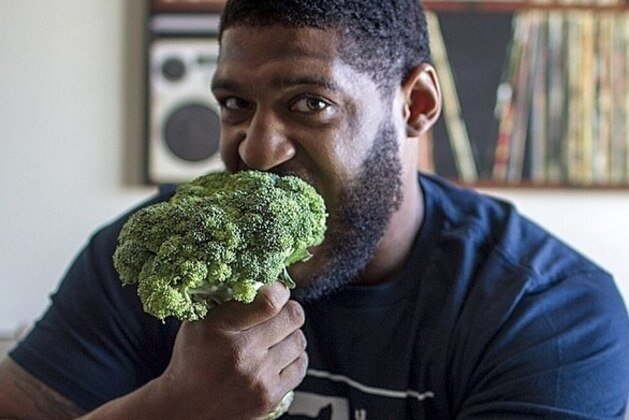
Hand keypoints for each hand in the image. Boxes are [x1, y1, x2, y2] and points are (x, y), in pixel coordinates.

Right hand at [156, 282, 307, 419]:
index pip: (269, 302)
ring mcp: (258, 377)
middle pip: (292, 317)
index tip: (276, 291)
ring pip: (299, 340)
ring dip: (290, 335)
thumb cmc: (194, 358)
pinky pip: (300, 365)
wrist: (186, 407)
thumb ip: (227, 300)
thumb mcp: (198, 322)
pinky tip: (278, 357)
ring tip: (275, 338)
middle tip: (278, 314)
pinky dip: (294, 358)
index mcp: (220, 329)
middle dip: (289, 310)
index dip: (280, 291)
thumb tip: (262, 280)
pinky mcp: (269, 397)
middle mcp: (242, 353)